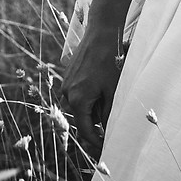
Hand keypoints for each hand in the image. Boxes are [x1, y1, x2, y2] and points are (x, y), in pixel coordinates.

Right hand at [58, 6, 126, 158]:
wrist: (102, 32)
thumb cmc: (110, 60)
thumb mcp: (114, 91)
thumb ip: (109, 113)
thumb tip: (109, 131)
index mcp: (77, 99)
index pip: (85, 130)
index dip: (96, 142)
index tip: (106, 148)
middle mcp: (67, 93)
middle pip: (82, 118)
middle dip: (96, 124)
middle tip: (113, 128)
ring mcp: (66, 83)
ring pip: (80, 106)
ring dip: (94, 108)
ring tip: (110, 100)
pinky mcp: (69, 75)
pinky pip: (78, 93)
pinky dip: (90, 97)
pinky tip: (103, 88)